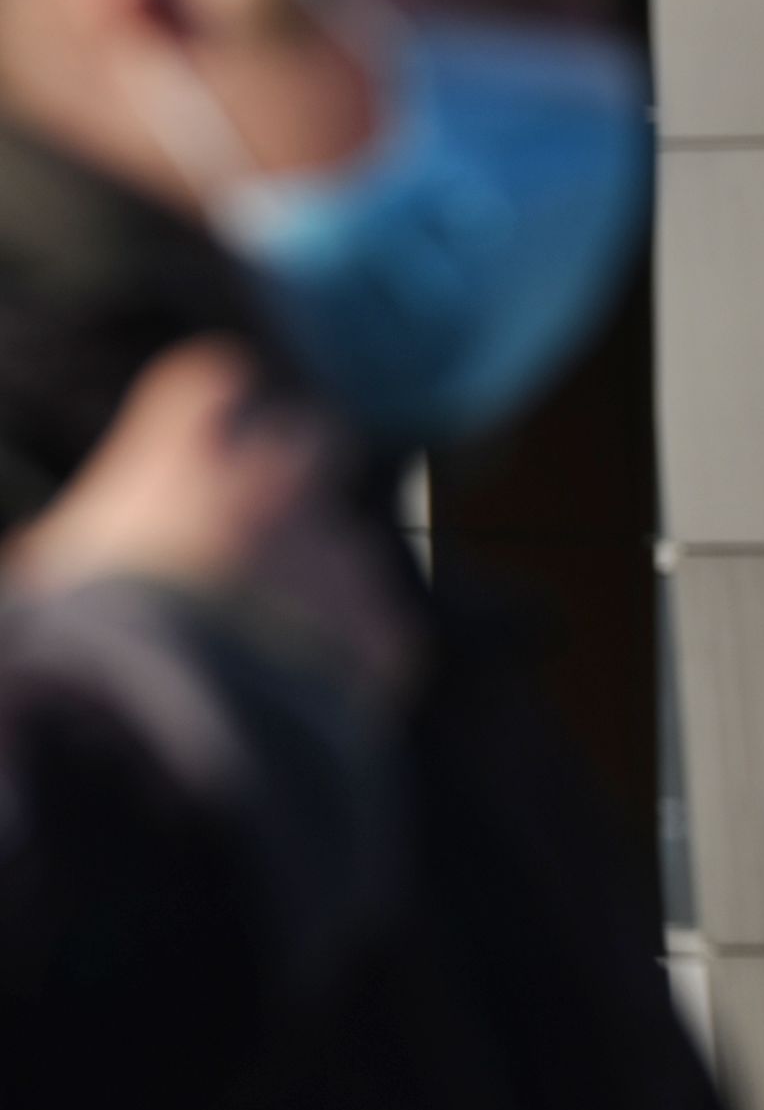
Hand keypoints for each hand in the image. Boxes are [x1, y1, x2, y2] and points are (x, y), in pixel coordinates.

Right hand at [2, 338, 418, 704]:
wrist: (169, 728)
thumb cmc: (83, 647)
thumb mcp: (47, 586)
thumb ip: (58, 556)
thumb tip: (32, 559)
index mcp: (184, 457)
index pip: (216, 380)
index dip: (218, 407)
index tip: (213, 429)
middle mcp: (275, 486)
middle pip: (312, 438)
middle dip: (297, 470)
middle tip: (267, 522)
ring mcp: (339, 554)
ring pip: (346, 547)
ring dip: (317, 582)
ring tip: (264, 649)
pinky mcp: (382, 625)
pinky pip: (378, 628)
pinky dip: (350, 654)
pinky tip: (304, 697)